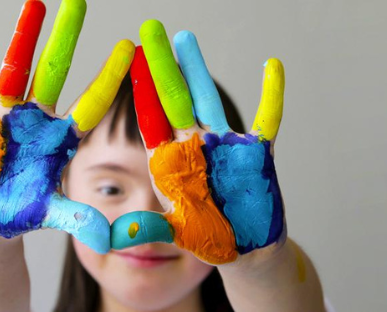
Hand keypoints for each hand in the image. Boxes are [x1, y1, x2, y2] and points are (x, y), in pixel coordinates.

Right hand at [0, 0, 134, 252]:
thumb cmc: (20, 214)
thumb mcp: (51, 214)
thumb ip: (77, 218)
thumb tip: (108, 238)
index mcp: (59, 139)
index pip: (90, 102)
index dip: (108, 77)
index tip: (129, 48)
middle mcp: (34, 119)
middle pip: (53, 71)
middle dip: (66, 38)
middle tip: (79, 1)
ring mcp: (2, 115)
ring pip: (13, 68)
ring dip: (22, 36)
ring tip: (35, 2)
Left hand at [110, 20, 285, 263]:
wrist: (246, 252)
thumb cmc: (207, 240)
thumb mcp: (174, 233)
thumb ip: (148, 230)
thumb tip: (114, 237)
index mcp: (169, 162)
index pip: (150, 119)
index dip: (140, 88)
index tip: (128, 56)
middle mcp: (193, 146)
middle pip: (175, 98)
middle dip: (163, 65)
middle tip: (151, 30)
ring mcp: (224, 146)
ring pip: (208, 99)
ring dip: (199, 69)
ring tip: (184, 37)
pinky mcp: (256, 154)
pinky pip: (268, 119)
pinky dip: (272, 94)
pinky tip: (272, 65)